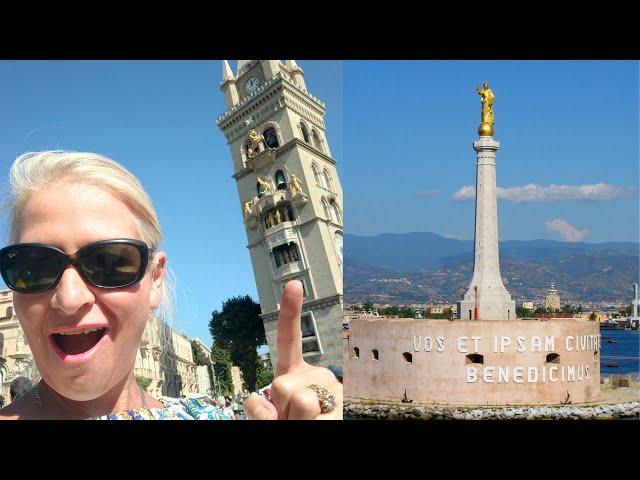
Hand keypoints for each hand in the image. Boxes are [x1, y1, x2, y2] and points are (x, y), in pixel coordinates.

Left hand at [245, 280, 342, 419]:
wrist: (321, 439)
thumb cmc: (294, 421)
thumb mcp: (271, 415)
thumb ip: (261, 409)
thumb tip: (269, 411)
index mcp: (296, 373)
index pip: (289, 340)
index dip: (290, 312)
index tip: (294, 284)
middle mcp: (317, 376)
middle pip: (280, 385)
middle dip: (278, 409)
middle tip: (292, 420)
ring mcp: (332, 391)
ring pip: (297, 400)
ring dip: (291, 420)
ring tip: (306, 424)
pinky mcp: (341, 408)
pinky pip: (314, 415)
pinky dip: (304, 426)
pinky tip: (320, 423)